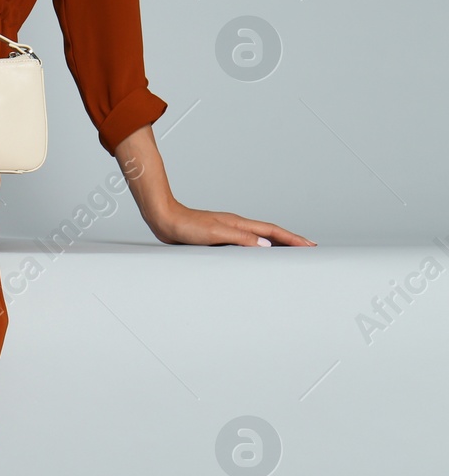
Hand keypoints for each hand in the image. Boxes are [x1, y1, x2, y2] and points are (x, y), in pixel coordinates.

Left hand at [145, 202, 315, 246]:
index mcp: (239, 224)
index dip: (292, 239)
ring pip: (258, 238)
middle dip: (290, 241)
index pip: (273, 231)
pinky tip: (255, 255)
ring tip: (289, 253)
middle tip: (308, 249)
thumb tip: (266, 245)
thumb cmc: (186, 226)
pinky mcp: (217, 237)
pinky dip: (256, 249)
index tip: (310, 245)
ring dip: (275, 244)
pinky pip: (244, 244)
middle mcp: (236, 226)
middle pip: (270, 233)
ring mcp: (227, 231)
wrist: (164, 220)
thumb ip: (240, 239)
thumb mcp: (215, 233)